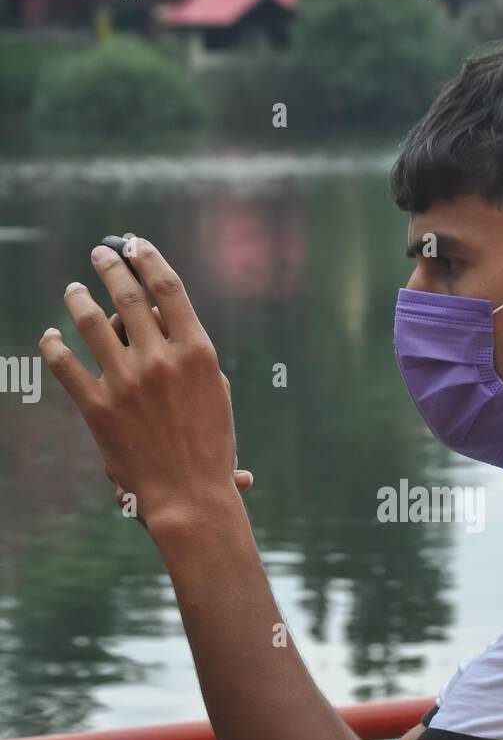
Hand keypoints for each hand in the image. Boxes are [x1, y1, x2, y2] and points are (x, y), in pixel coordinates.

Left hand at [40, 238, 250, 534]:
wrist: (190, 497)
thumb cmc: (211, 449)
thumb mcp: (215, 394)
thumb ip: (192, 353)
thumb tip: (166, 318)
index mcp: (197, 352)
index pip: (168, 287)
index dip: (148, 257)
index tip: (137, 243)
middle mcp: (160, 359)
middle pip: (128, 295)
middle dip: (110, 266)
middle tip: (100, 254)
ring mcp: (126, 382)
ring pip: (92, 322)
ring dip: (78, 298)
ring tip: (73, 289)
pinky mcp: (97, 407)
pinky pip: (65, 365)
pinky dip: (53, 346)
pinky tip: (50, 337)